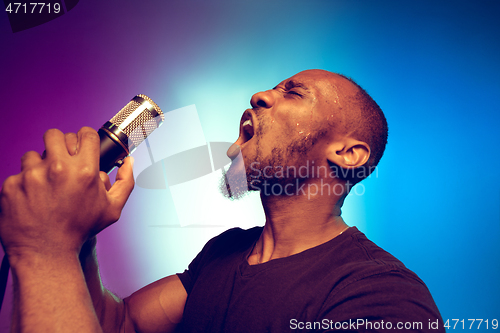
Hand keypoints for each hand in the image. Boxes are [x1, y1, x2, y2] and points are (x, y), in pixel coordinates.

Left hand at [0, 127, 133, 261]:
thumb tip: (129, 161)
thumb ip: (125, 182)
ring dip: (39, 165)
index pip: (85, 134)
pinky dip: (24, 183)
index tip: (81, 146)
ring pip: (34, 153)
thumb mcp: (112, 209)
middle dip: (59, 145)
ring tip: (45, 184)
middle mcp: (58, 169)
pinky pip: (18, 173)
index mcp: (85, 171)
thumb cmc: (80, 231)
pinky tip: (33, 198)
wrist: (46, 253)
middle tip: (60, 160)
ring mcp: (32, 176)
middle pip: (56, 135)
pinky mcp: (12, 185)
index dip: (84, 138)